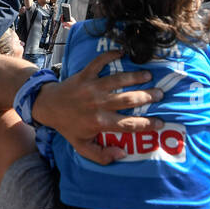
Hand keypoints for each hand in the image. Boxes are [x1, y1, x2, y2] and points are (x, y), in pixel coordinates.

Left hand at [32, 50, 163, 163]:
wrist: (47, 106)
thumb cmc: (68, 126)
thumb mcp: (82, 146)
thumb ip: (101, 155)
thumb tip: (123, 153)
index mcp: (99, 123)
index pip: (129, 125)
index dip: (147, 125)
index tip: (161, 123)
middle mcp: (98, 104)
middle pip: (129, 100)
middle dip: (147, 97)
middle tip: (160, 94)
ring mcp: (92, 88)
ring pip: (119, 80)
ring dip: (136, 77)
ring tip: (149, 76)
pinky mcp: (85, 74)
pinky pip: (99, 62)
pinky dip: (111, 56)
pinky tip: (123, 53)